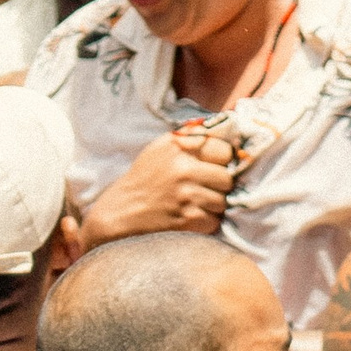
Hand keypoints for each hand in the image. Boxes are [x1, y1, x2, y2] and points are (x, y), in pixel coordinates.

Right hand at [81, 124, 236, 240]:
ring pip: (223, 202)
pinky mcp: (186, 220)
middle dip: (220, 185)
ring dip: (213, 205)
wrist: (121, 210)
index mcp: (179, 148)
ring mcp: (186, 196)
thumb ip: (192, 136)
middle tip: (205, 187)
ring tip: (195, 202)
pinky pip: (213, 222)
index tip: (213, 165)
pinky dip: (205, 222)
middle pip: (227, 179)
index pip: (225, 151)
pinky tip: (190, 216)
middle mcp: (183, 170)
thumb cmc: (145, 176)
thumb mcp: (162, 147)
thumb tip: (228, 127)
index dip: (222, 160)